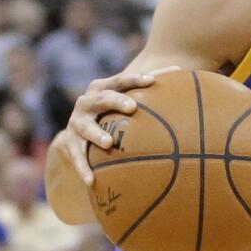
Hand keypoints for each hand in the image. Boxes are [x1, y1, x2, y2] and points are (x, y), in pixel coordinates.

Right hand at [56, 65, 179, 185]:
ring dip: (96, 134)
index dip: (135, 79)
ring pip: (85, 127)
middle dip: (115, 101)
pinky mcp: (70, 143)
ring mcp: (76, 123)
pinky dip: (83, 168)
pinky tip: (92, 181)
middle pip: (101, 98)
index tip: (151, 81)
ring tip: (108, 143)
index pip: (120, 80)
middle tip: (132, 107)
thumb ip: (150, 82)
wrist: (77, 127)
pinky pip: (76, 157)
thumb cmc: (113, 107)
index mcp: (102, 87)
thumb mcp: (126, 94)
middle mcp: (86, 102)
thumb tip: (180, 69)